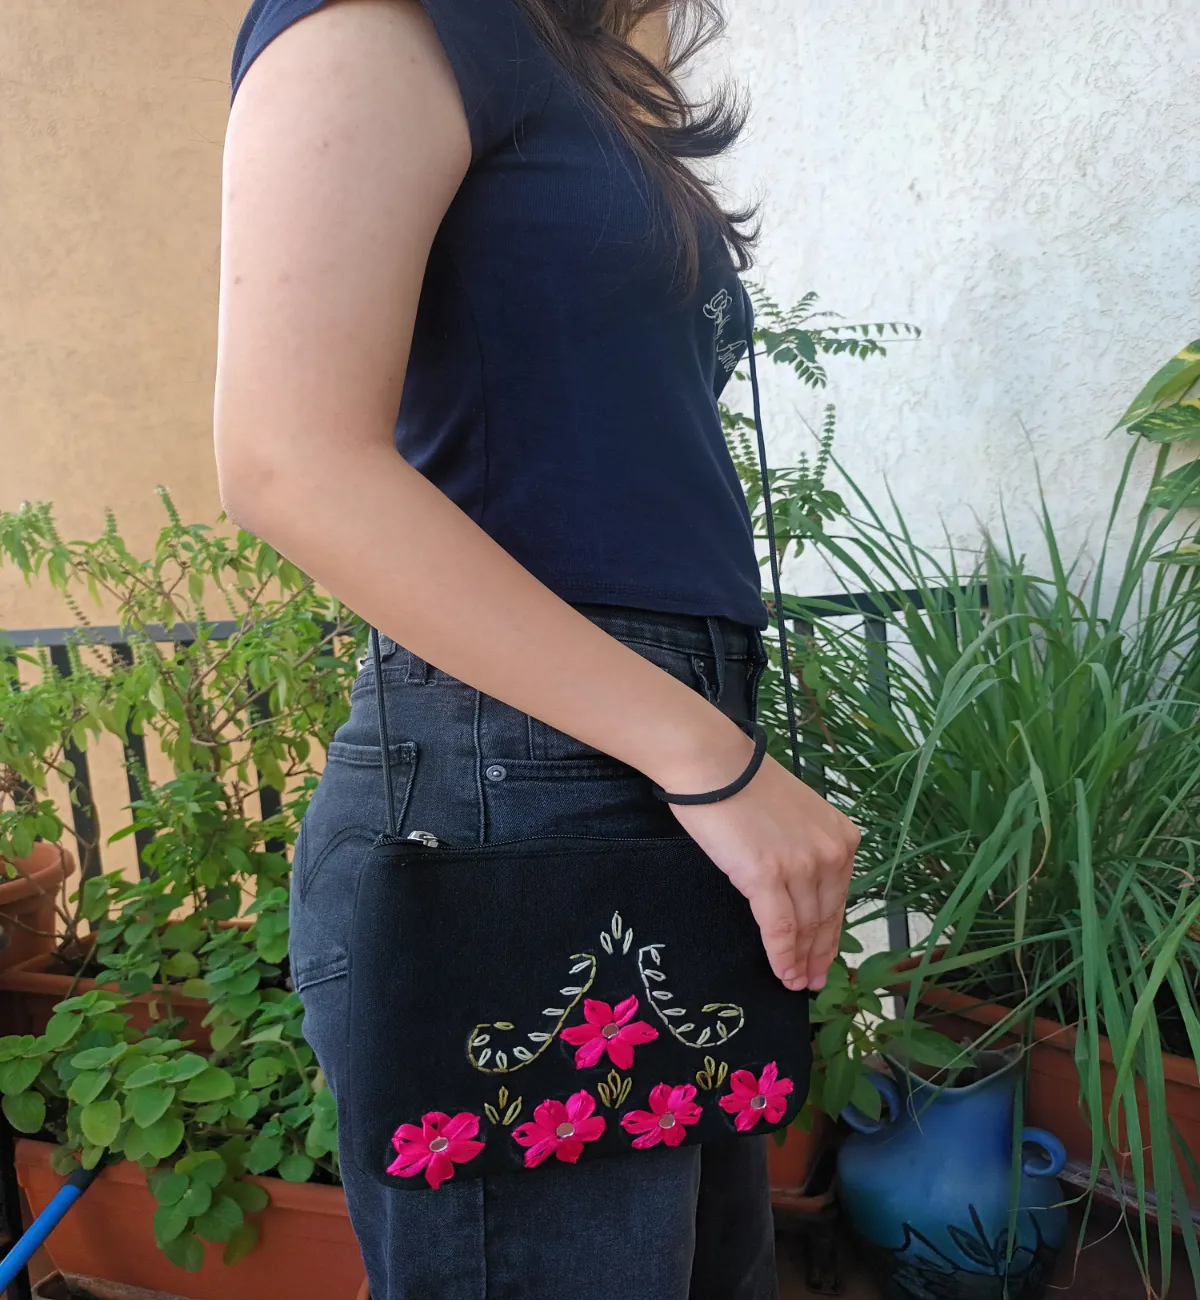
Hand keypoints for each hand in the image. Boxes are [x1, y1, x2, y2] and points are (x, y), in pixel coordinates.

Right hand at [666, 747, 858, 991]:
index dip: (831, 934)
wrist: (712, 763)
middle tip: (812, 981)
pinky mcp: (769, 876)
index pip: (838, 897)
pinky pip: (780, 928)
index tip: (825, 959)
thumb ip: (804, 849)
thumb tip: (798, 888)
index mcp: (841, 836)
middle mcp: (830, 852)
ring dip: (801, 961)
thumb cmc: (741, 783)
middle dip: (819, 954)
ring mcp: (802, 866)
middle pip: (825, 917)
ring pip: (806, 927)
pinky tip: (782, 973)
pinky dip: (782, 955)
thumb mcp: (793, 816)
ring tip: (795, 983)